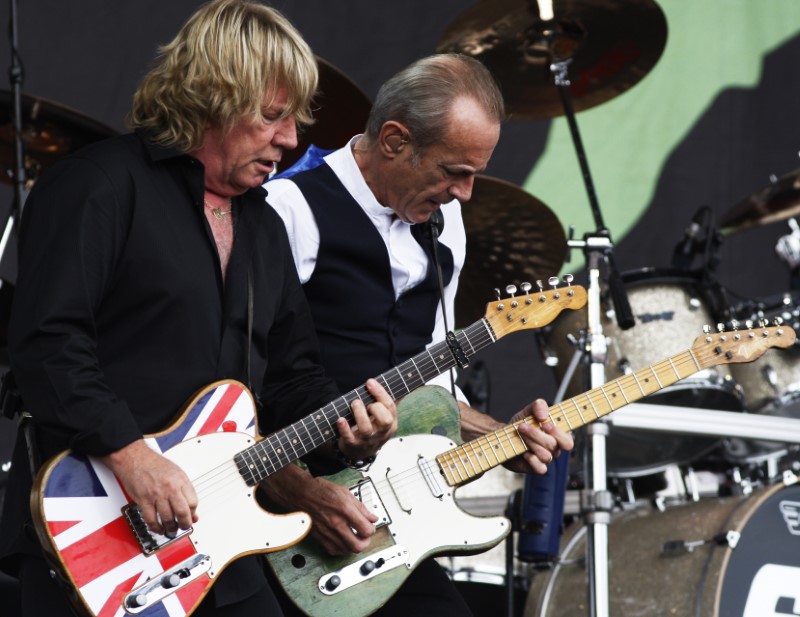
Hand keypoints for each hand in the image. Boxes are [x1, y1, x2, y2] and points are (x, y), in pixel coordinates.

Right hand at [100, 439, 197, 535]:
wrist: (135, 458)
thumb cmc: (154, 465)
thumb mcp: (176, 473)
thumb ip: (184, 490)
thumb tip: (191, 509)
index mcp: (181, 480)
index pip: (193, 502)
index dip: (193, 512)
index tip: (191, 516)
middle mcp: (170, 488)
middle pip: (183, 512)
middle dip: (185, 524)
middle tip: (184, 527)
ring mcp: (157, 495)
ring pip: (168, 519)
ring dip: (171, 528)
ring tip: (171, 529)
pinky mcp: (143, 500)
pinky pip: (151, 520)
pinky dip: (156, 528)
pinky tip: (158, 528)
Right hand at [261, 465, 377, 554]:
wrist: (300, 493)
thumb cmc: (320, 490)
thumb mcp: (345, 492)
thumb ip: (361, 507)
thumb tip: (372, 517)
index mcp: (345, 510)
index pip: (366, 530)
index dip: (372, 529)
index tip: (371, 526)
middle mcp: (336, 524)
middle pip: (358, 545)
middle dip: (366, 542)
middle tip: (365, 536)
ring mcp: (327, 533)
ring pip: (347, 550)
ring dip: (354, 545)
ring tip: (355, 537)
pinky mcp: (319, 538)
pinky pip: (334, 551)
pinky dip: (341, 548)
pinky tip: (343, 540)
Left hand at [336, 378, 396, 461]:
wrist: (360, 452)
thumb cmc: (372, 428)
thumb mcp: (384, 417)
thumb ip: (389, 401)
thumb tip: (404, 380)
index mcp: (391, 423)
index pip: (390, 407)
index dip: (380, 393)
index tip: (369, 382)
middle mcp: (381, 432)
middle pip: (385, 421)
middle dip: (376, 408)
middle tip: (365, 402)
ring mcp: (368, 440)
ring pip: (367, 429)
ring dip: (360, 414)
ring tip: (354, 403)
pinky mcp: (354, 445)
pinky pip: (350, 438)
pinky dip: (344, 429)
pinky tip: (341, 419)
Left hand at [506, 399, 573, 474]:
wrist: (506, 436)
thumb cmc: (523, 423)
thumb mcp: (529, 410)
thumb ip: (539, 406)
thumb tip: (543, 415)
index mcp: (559, 436)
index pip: (568, 441)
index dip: (558, 433)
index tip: (545, 423)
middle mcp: (555, 449)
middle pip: (554, 446)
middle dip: (537, 435)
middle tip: (523, 426)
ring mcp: (546, 459)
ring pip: (546, 456)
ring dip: (530, 443)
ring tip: (519, 434)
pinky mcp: (536, 468)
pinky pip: (541, 469)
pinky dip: (531, 459)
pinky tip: (523, 452)